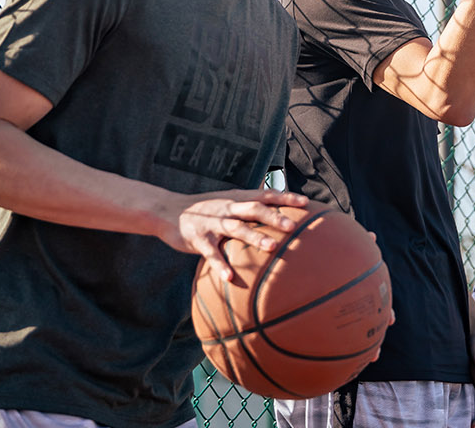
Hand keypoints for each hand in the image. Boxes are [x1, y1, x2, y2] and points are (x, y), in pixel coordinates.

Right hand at [161, 189, 308, 282]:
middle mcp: (227, 208)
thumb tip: (276, 211)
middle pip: (254, 210)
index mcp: (236, 199)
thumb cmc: (204, 210)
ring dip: (255, 238)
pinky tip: (230, 278)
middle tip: (293, 226)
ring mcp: (212, 223)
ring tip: (272, 247)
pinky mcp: (198, 239)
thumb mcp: (227, 202)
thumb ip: (248, 207)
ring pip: (236, 229)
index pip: (265, 195)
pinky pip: (211, 253)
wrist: (168, 211)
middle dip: (274, 217)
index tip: (306, 203)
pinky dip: (221, 265)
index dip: (285, 198)